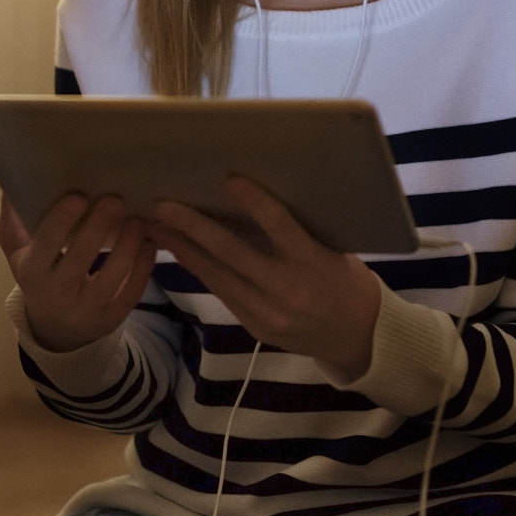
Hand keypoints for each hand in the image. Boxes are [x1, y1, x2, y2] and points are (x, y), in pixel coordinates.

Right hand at [0, 192, 157, 353]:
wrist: (55, 329)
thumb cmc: (39, 275)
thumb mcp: (19, 253)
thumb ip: (14, 219)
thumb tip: (13, 177)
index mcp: (33, 271)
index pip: (46, 244)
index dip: (61, 220)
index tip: (78, 195)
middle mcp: (57, 293)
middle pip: (80, 260)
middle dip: (98, 228)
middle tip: (115, 200)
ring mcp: (85, 310)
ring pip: (110, 279)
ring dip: (127, 246)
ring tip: (138, 220)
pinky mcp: (110, 320)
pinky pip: (130, 294)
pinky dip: (142, 268)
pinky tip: (149, 243)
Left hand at [151, 177, 380, 379]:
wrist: (357, 336)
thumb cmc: (345, 280)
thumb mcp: (329, 250)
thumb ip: (293, 233)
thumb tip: (247, 203)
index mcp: (313, 263)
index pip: (281, 227)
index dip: (255, 203)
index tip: (230, 179)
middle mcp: (287, 290)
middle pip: (232, 254)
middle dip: (194, 228)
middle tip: (164, 206)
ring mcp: (268, 313)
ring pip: (218, 276)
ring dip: (185, 250)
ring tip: (158, 228)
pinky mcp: (255, 327)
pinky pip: (223, 292)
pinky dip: (201, 270)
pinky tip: (182, 253)